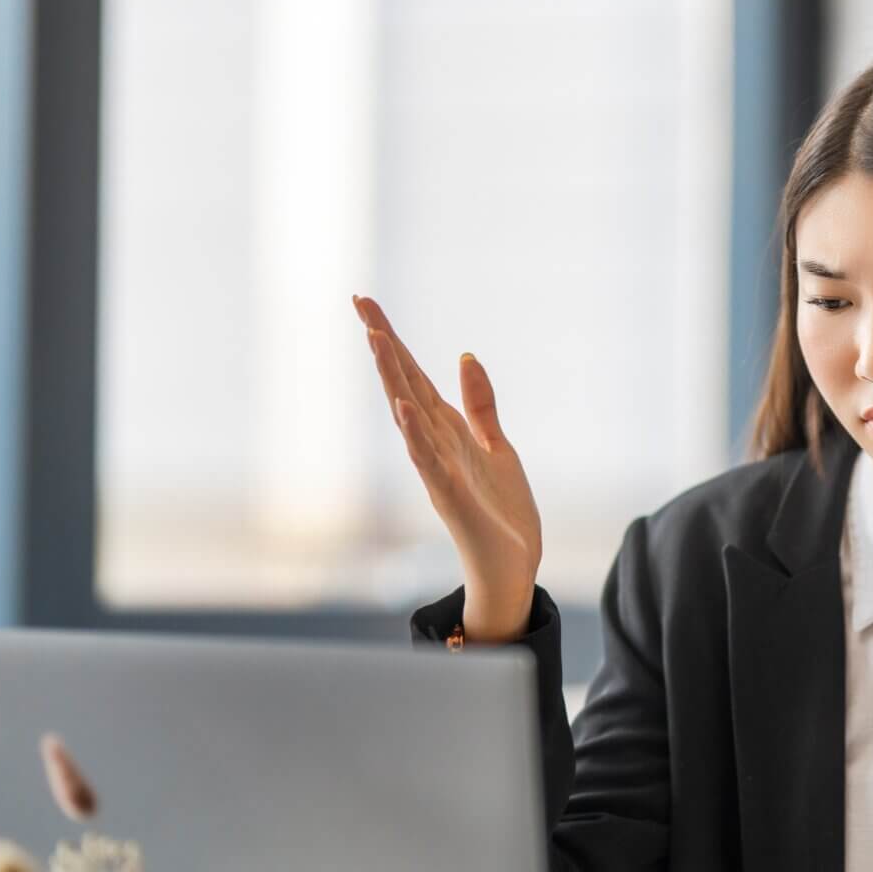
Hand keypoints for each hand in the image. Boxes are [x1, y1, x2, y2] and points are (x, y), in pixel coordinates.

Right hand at [353, 295, 541, 641]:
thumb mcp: (497, 447)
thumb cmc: (500, 513)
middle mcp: (434, 445)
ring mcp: (438, 470)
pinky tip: (403, 407)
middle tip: (360, 303)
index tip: (367, 302)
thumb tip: (466, 356)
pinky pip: (428, 461)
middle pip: (404, 385)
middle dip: (385, 345)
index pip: (414, 376)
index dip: (393, 339)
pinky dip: (415, 435)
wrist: (512, 569)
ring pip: (409, 416)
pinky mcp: (451, 496)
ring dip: (393, 378)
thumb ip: (480, 405)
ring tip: (376, 338)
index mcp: (446, 431)